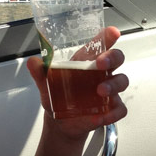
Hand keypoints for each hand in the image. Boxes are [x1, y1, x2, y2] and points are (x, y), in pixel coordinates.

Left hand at [26, 26, 128, 141]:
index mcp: (87, 61)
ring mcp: (109, 90)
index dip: (108, 36)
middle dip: (112, 58)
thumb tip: (33, 62)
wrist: (61, 123)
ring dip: (113, 85)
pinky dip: (112, 113)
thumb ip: (41, 73)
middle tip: (101, 63)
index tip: (112, 32)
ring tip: (100, 92)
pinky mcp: (111, 108)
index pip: (101, 44)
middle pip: (117, 58)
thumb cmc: (58, 96)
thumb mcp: (47, 84)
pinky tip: (100, 116)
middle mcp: (101, 73)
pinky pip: (119, 108)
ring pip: (122, 81)